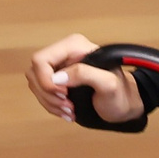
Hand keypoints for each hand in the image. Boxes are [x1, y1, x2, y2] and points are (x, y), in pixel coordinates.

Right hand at [25, 33, 144, 125]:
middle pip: (35, 73)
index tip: (64, 94)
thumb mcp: (108, 84)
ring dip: (50, 103)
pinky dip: (51, 106)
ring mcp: (59, 67)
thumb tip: (58, 77)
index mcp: (74, 46)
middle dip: (49, 95)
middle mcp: (63, 53)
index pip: (41, 60)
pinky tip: (67, 112)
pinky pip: (41, 93)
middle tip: (69, 106)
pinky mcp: (56, 80)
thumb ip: (85, 74)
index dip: (46, 80)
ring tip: (70, 111)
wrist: (124, 104)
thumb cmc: (121, 94)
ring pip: (35, 85)